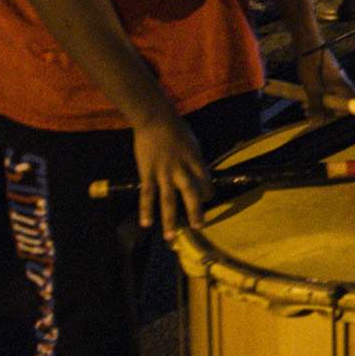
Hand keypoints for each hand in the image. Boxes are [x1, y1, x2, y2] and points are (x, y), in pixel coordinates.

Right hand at [131, 112, 209, 237]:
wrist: (155, 119)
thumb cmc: (176, 129)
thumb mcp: (192, 143)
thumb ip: (194, 159)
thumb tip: (199, 172)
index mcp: (195, 160)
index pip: (206, 181)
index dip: (208, 192)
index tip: (208, 200)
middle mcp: (182, 169)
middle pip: (191, 194)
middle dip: (196, 212)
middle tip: (199, 227)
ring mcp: (164, 173)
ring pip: (169, 200)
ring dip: (170, 219)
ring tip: (171, 236)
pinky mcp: (147, 173)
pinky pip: (147, 195)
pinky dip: (146, 210)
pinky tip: (146, 223)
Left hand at [296, 45, 354, 120]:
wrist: (307, 45)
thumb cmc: (312, 65)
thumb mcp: (311, 88)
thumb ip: (316, 105)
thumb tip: (318, 121)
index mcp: (343, 86)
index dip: (348, 113)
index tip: (335, 120)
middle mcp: (342, 84)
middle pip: (341, 103)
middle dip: (327, 113)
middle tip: (311, 117)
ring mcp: (335, 79)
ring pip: (331, 97)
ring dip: (319, 106)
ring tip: (304, 109)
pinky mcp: (327, 77)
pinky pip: (325, 91)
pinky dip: (316, 98)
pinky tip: (304, 101)